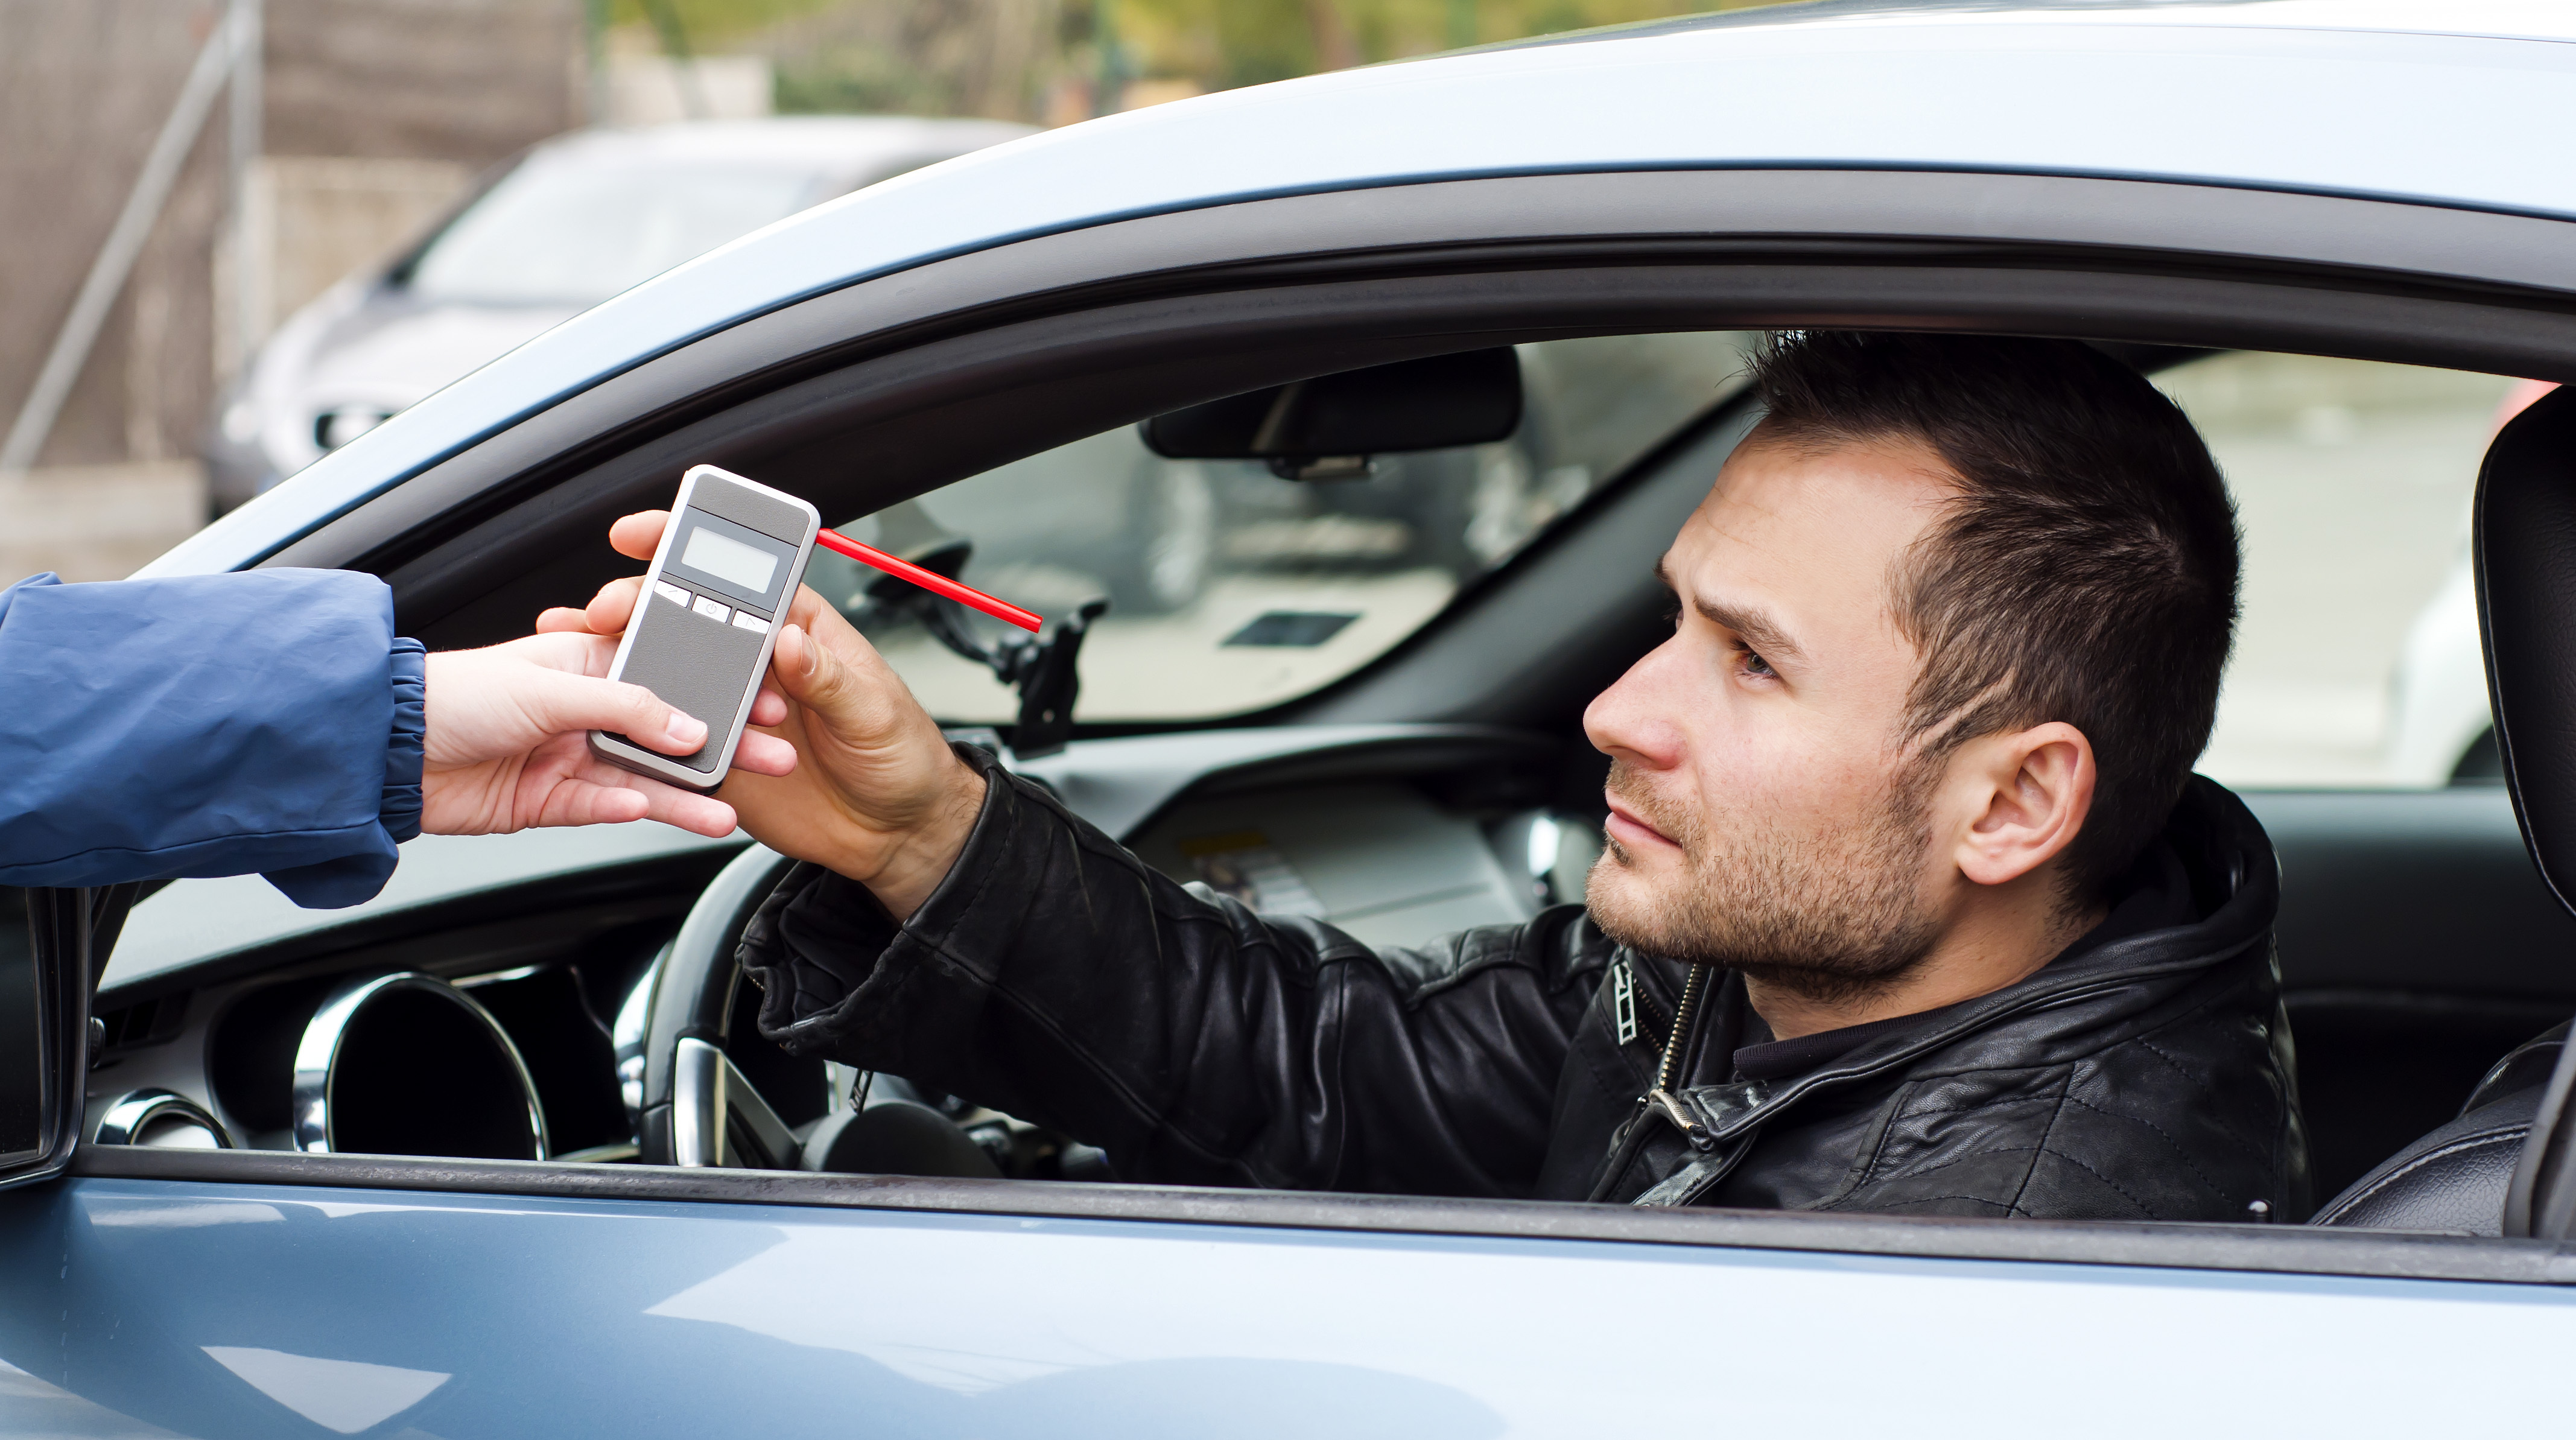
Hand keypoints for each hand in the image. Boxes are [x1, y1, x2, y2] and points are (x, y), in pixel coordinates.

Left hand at [420, 630, 797, 837]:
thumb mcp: (548, 687)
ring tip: (730, 808)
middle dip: (720, 744)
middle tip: (770, 756)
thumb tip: (683, 725)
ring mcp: (569, 756)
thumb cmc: (451, 695)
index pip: (668, 672)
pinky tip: (668, 814)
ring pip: (646, 777)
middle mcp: (583, 708)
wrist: (387, 753)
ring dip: (689, 793)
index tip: (760, 698)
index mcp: (586, 661)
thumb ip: (624, 708)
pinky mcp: (551, 801)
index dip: (715, 687)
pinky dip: (639, 812)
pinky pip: (608, 808)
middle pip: (667, 730)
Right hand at [536, 512, 982, 917]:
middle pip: (689, 618)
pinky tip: (599, 715)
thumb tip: (790, 641)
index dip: (692, 549)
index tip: (646, 534)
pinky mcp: (722, 755)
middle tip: (605, 608)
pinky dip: (634, 725)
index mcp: (802, 632)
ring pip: (670, 674)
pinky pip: (672, 736)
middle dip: (639, 603)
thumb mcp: (873, 711)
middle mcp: (762, 664)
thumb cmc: (902, 756)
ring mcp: (736, 708)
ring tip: (582, 651)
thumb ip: (828, 677)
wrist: (896, 831)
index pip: (743, 580)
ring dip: (623, 661)